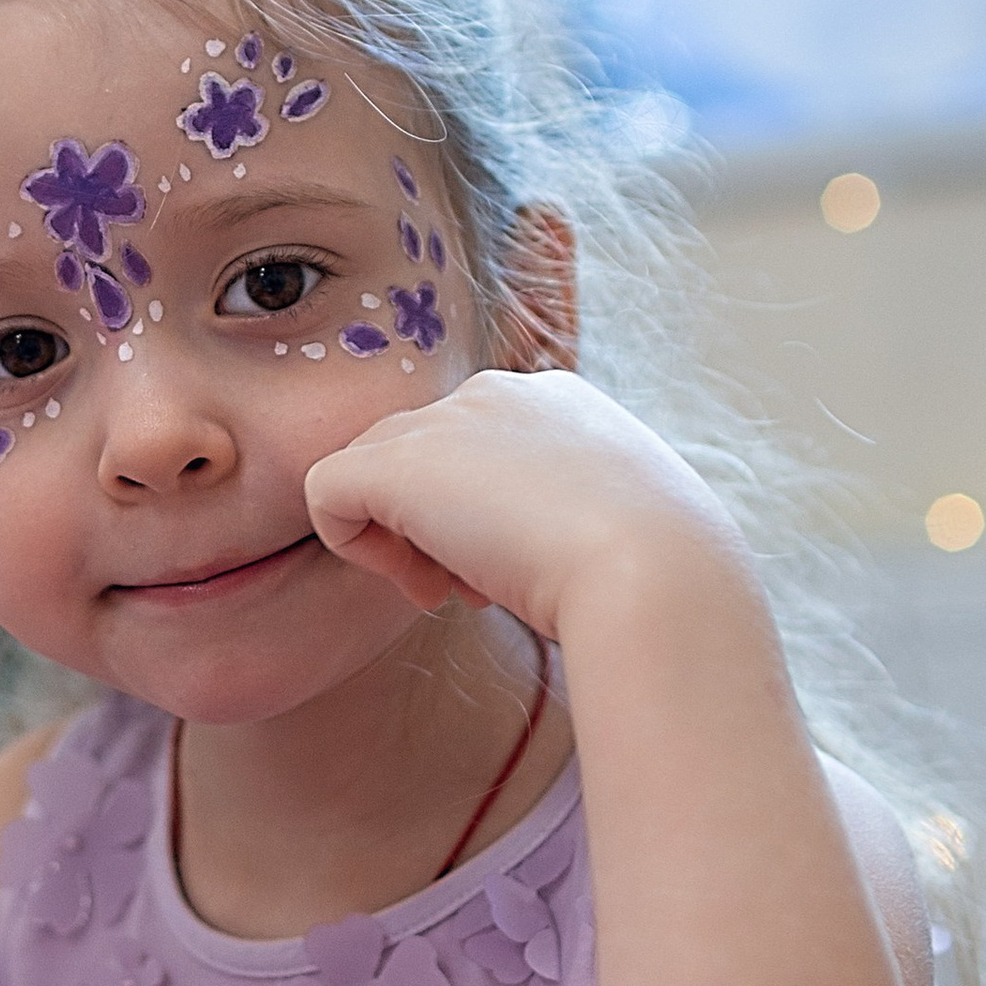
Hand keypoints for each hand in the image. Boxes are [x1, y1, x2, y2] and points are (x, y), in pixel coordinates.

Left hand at [304, 368, 748, 644]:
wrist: (655, 574)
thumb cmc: (657, 572)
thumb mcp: (621, 525)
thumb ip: (570, 516)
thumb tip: (520, 555)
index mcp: (559, 402)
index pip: (479, 446)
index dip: (480, 513)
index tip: (511, 569)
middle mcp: (500, 393)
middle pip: (422, 456)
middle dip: (435, 528)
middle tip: (471, 590)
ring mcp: (448, 422)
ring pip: (375, 470)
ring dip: (402, 541)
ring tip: (452, 593)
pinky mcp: (397, 465)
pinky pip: (328, 492)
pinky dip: (353, 544)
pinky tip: (417, 585)